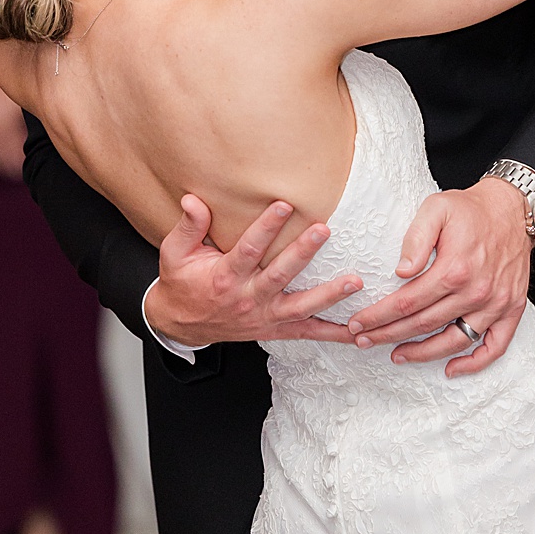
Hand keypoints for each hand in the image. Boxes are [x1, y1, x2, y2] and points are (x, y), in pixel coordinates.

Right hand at [143, 196, 361, 348]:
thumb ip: (188, 226)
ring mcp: (264, 317)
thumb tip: (193, 199)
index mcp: (225, 277)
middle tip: (323, 230)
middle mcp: (247, 298)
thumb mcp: (175, 253)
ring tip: (354, 282)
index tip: (284, 205)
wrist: (181, 323)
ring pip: (301, 306)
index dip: (266, 227)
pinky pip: (309, 333)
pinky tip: (359, 331)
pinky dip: (334, 334)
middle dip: (303, 252)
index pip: (248, 249)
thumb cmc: (181, 283)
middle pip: (279, 275)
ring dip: (329, 295)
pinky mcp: (275, 329)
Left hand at [343, 178, 531, 376]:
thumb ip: (415, 238)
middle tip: (363, 340)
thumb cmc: (470, 209)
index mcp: (454, 269)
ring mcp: (496, 304)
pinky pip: (495, 346)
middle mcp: (476, 292)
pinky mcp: (512, 309)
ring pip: (455, 341)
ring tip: (397, 356)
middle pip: (425, 325)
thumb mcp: (436, 209)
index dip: (379, 316)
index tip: (358, 323)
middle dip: (389, 335)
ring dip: (424, 353)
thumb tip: (401, 271)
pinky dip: (474, 363)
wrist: (513, 209)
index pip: (407, 303)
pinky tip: (451, 369)